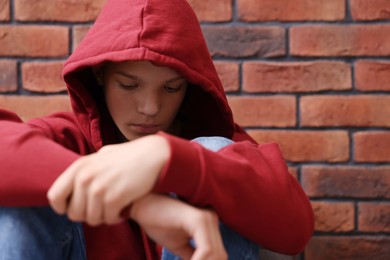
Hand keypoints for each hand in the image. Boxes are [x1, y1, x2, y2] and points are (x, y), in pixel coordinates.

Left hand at [47, 135, 169, 224]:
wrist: (154, 155)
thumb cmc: (129, 156)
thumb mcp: (101, 156)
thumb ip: (85, 169)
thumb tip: (72, 187)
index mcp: (79, 167)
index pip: (54, 196)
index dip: (63, 207)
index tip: (77, 208)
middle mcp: (85, 177)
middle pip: (74, 214)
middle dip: (88, 215)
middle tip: (102, 208)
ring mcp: (99, 188)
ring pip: (92, 219)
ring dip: (104, 216)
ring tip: (115, 206)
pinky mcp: (115, 198)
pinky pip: (109, 219)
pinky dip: (117, 217)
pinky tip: (124, 207)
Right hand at [130, 194, 226, 259]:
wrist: (140, 205)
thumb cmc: (157, 222)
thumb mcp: (178, 245)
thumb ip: (192, 256)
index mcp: (210, 225)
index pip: (218, 255)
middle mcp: (212, 219)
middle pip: (219, 256)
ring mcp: (208, 218)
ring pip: (215, 256)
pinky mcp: (199, 220)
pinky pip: (206, 250)